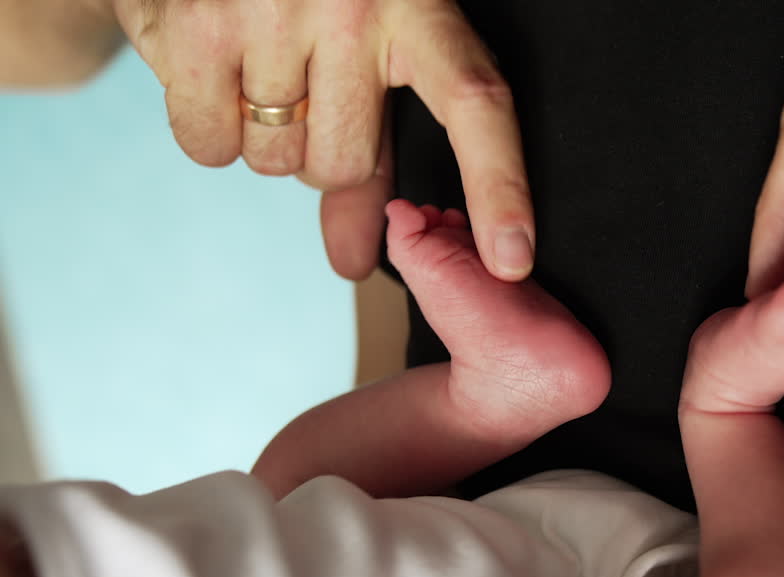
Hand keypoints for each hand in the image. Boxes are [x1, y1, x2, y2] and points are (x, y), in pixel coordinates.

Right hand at [112, 0, 534, 281]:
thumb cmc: (305, 4)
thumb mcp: (361, 59)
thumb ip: (367, 160)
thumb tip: (354, 265)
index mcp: (418, 5)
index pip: (475, 101)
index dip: (497, 186)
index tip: (511, 259)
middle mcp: (352, 2)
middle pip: (345, 163)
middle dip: (320, 152)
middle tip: (304, 93)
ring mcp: (271, 9)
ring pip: (277, 162)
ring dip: (262, 137)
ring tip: (255, 68)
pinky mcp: (194, 26)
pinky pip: (209, 146)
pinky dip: (208, 130)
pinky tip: (212, 73)